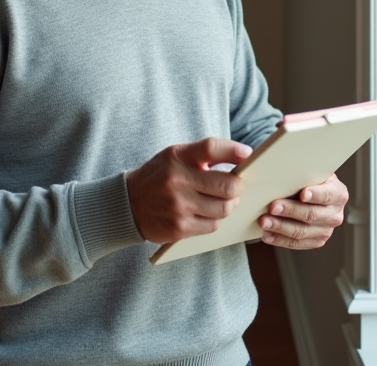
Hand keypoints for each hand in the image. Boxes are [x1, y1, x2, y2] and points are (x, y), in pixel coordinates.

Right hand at [126, 138, 252, 243]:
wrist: (128, 204)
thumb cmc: (160, 176)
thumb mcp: (176, 156)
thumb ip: (205, 154)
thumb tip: (243, 156)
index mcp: (178, 157)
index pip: (211, 147)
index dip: (234, 150)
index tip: (247, 155)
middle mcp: (177, 180)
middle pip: (227, 185)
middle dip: (237, 187)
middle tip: (235, 187)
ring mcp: (178, 206)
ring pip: (224, 208)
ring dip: (228, 205)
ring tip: (221, 201)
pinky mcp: (179, 228)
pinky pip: (213, 225)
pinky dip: (215, 220)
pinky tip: (207, 213)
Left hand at [258, 173, 347, 249]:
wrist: (314, 195)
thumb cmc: (310, 181)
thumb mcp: (312, 172)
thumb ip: (302, 171)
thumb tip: (276, 168)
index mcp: (338, 193)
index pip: (327, 194)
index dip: (315, 195)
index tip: (303, 194)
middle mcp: (335, 214)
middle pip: (312, 215)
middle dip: (290, 211)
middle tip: (273, 207)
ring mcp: (326, 230)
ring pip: (302, 232)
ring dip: (280, 227)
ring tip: (265, 221)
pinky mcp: (316, 241)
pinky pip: (296, 244)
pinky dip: (280, 240)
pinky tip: (267, 234)